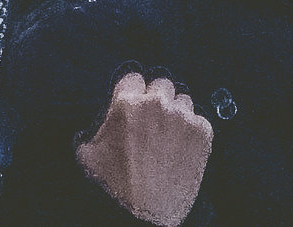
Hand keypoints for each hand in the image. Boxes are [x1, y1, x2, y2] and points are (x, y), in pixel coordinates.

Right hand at [76, 72, 212, 225]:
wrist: (145, 216)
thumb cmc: (114, 188)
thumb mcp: (89, 155)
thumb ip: (95, 130)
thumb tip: (95, 125)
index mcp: (127, 104)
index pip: (134, 79)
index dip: (134, 94)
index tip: (135, 106)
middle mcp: (157, 104)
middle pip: (162, 85)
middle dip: (157, 101)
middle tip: (151, 124)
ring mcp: (183, 117)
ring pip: (183, 100)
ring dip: (176, 114)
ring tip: (167, 139)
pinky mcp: (203, 131)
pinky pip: (198, 120)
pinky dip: (191, 132)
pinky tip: (180, 150)